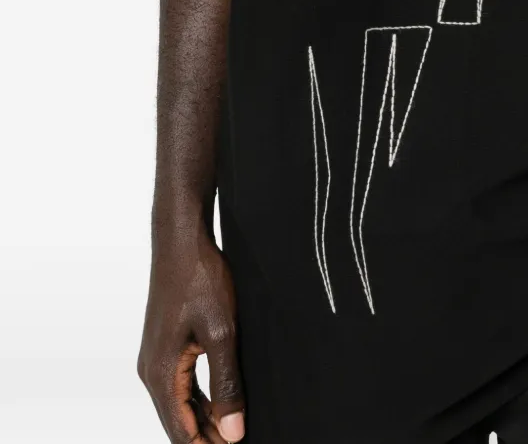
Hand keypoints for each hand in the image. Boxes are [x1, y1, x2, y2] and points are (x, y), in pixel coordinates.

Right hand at [138, 223, 245, 443]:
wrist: (181, 240)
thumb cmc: (200, 280)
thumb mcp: (222, 333)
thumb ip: (226, 384)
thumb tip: (231, 433)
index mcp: (161, 374)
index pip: (181, 432)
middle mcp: (151, 371)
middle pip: (178, 422)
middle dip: (206, 437)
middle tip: (239, 440)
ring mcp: (155, 358)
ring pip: (180, 404)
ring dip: (204, 420)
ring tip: (233, 430)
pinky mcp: (164, 346)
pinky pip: (180, 384)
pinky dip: (200, 399)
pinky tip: (221, 404)